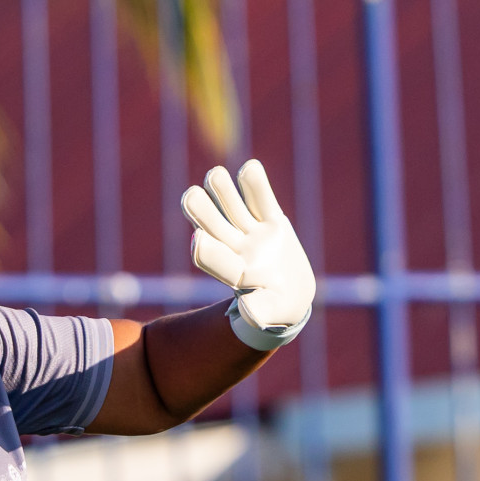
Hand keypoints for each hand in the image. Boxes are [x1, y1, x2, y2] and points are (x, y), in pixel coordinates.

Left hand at [181, 159, 315, 350]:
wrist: (289, 297)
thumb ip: (259, 311)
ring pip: (234, 208)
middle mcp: (236, 249)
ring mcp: (252, 233)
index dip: (206, 251)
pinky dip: (256, 185)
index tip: (197, 239)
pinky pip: (262, 201)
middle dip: (202, 212)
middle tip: (190, 196)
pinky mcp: (271, 221)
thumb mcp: (270, 313)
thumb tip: (248, 312)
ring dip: (223, 192)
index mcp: (232, 274)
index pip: (214, 260)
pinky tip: (249, 168)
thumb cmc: (274, 310)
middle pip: (214, 227)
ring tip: (214, 175)